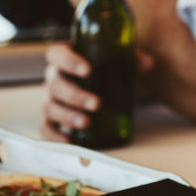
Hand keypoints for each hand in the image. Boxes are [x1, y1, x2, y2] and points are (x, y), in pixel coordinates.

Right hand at [38, 43, 154, 141]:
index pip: (57, 54)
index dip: (69, 61)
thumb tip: (149, 63)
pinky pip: (46, 129)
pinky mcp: (50, 119)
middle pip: (56, 85)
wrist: (94, 83)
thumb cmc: (102, 68)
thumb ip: (132, 58)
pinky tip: (69, 141)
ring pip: (51, 108)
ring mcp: (50, 99)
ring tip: (87, 123)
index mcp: (64, 58)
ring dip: (68, 116)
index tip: (88, 70)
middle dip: (76, 96)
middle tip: (97, 104)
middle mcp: (54, 78)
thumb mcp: (116, 59)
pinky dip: (54, 136)